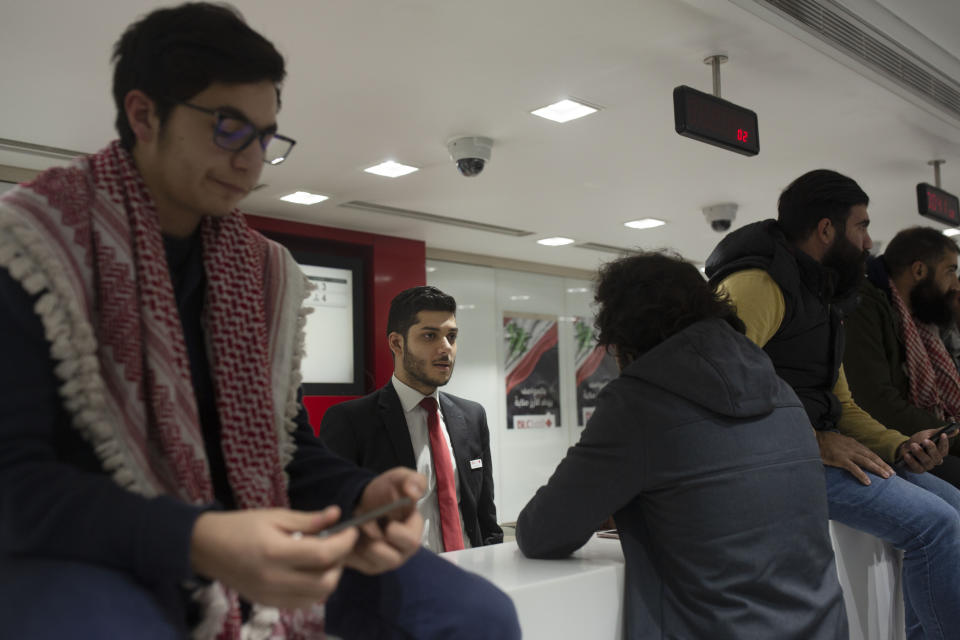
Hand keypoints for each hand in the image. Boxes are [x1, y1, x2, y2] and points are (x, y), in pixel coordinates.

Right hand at [190, 506, 357, 609]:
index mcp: (276, 552)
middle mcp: (275, 579)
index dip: (344, 543)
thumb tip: (337, 514)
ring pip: (318, 596)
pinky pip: (304, 603)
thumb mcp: (275, 516)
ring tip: (325, 558)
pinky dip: (315, 590)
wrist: (207, 548)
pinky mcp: (269, 604)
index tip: (350, 531)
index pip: (323, 554)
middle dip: (340, 562)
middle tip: (338, 545)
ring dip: (330, 578)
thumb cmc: (242, 526)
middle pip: (326, 582)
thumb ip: (308, 520)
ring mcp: (272, 596)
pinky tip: (310, 572)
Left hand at [346, 467, 425, 574]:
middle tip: (364, 525)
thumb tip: (414, 492)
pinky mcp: (368, 565)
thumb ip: (413, 481)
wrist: (363, 499)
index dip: (398, 534)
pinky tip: (350, 537)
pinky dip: (352, 551)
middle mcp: (402, 550)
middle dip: (375, 543)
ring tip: (356, 529)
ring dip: (362, 546)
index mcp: (414, 531)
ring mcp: (385, 560)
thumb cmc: (384, 491)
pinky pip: (358, 565)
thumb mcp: (399, 479)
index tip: (388, 524)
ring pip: (375, 564)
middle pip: (393, 559)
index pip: (412, 542)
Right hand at [816, 430, 893, 485]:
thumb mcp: (838, 442)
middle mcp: (853, 447)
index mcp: (853, 443)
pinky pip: (854, 468)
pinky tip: (868, 482)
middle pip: (872, 457)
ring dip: (878, 469)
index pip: (870, 453)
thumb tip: (853, 455)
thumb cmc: (823, 442)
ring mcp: (847, 453)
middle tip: (892, 474)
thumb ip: (847, 448)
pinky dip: (862, 475)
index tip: (887, 467)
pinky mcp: (840, 459)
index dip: (879, 460)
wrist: (813, 438)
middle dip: (883, 465)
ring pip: (867, 462)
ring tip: (886, 476)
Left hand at [897, 428, 949, 472]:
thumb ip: (939, 432)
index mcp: (940, 452)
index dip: (944, 442)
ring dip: (920, 453)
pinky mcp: (918, 469)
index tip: (943, 434)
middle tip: (925, 440)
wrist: (905, 448)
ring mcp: (927, 466)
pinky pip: (916, 467)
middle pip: (936, 457)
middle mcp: (935, 460)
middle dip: (931, 448)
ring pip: (927, 462)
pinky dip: (911, 461)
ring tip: (913, 445)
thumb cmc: (919, 441)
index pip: (944, 449)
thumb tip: (957, 430)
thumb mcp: (928, 434)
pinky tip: (907, 455)